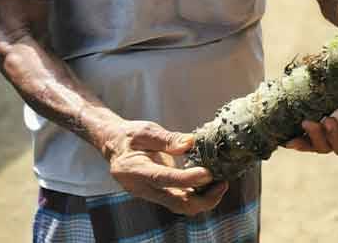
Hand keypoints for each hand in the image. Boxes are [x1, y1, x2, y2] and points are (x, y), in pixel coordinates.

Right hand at [100, 120, 227, 215]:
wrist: (115, 147)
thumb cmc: (130, 136)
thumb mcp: (146, 131)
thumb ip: (167, 139)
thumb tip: (190, 142)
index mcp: (134, 170)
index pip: (163, 179)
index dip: (187, 179)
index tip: (208, 173)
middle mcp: (142, 188)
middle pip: (175, 202)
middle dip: (203, 198)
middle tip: (222, 183)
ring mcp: (151, 195)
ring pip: (180, 206)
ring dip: (204, 199)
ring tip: (221, 183)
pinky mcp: (159, 194)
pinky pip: (181, 201)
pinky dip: (198, 196)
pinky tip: (212, 184)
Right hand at [285, 75, 337, 154]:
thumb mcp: (330, 84)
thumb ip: (312, 86)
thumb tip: (288, 79)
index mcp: (326, 126)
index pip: (310, 142)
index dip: (299, 144)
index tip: (285, 140)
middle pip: (325, 148)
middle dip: (314, 138)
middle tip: (307, 122)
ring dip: (333, 137)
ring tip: (328, 120)